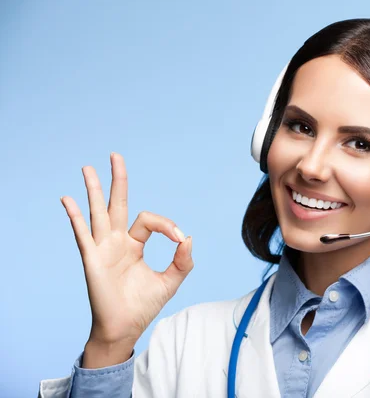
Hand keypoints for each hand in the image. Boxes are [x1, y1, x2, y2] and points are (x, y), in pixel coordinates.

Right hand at [60, 153, 193, 358]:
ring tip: (88, 167)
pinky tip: (68, 199)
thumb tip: (188, 237)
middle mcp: (117, 242)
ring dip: (93, 190)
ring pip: (98, 213)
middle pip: (117, 204)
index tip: (179, 238)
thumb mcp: (170, 281)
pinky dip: (75, 217)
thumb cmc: (144, 304)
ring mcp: (103, 249)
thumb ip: (183, 261)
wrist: (125, 327)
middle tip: (115, 156)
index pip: (148, 220)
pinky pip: (83, 234)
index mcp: (135, 244)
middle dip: (118, 180)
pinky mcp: (92, 259)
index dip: (166, 224)